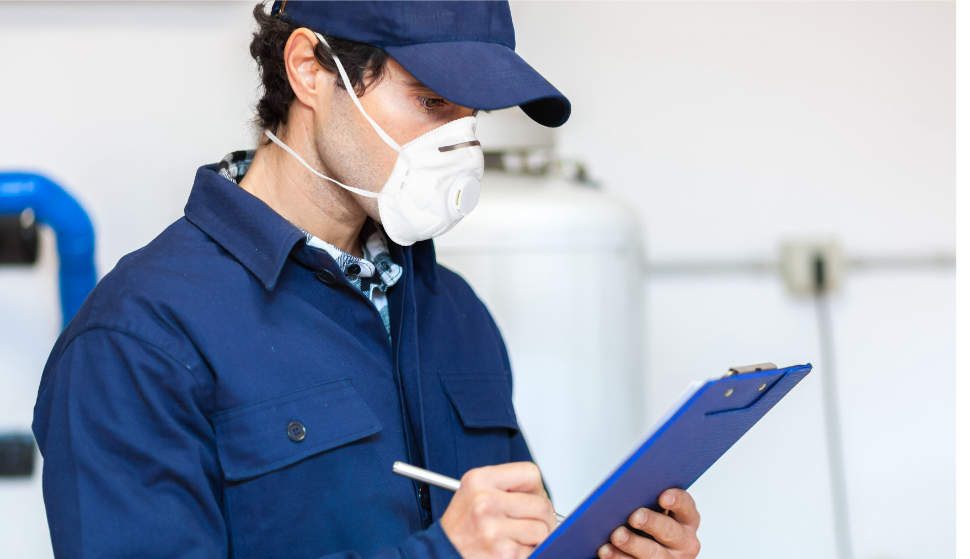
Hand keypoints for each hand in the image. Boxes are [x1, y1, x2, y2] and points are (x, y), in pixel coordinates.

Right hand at [441, 462, 557, 558]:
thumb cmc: (460, 529)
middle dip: (542, 518)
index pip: (531, 473)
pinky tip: (509, 551)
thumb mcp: (473, 494)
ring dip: (536, 538)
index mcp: (479, 480)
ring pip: (542, 529)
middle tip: (530, 525)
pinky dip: (528, 553)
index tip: (532, 499)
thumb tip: (542, 495)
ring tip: (516, 539)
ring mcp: (494, 529)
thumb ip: (505, 488)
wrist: (439, 556)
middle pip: (541, 504)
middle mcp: (485, 502)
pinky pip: (535, 549)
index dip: (536, 489)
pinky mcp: (503, 553)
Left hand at [597, 489, 700, 558]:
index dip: (676, 500)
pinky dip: (619, 557)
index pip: (686, 507)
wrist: (647, 549)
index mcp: (687, 520)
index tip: (662, 496)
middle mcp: (684, 542)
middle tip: (634, 516)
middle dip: (651, 523)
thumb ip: (649, 500)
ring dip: (633, 544)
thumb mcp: (656, 510)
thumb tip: (628, 488)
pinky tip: (606, 550)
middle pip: (669, 531)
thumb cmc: (651, 522)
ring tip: (616, 535)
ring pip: (652, 553)